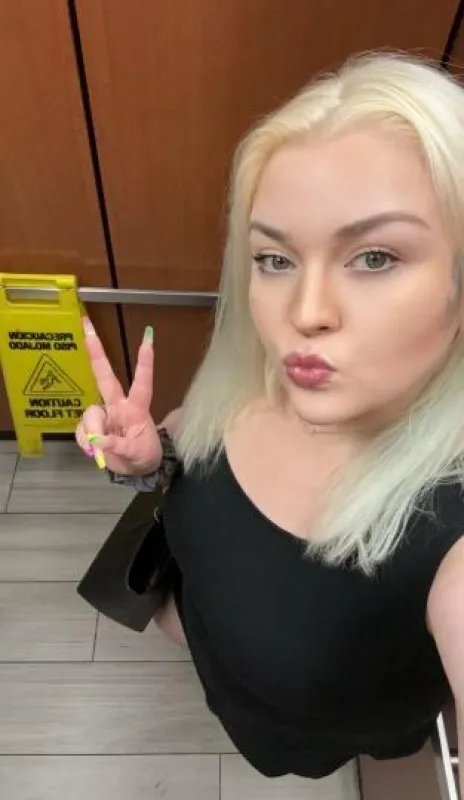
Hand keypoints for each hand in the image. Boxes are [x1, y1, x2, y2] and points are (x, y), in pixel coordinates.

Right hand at [75, 319, 161, 475]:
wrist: (135, 470)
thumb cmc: (143, 455)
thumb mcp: (137, 453)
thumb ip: (118, 446)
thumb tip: (97, 441)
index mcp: (137, 408)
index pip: (142, 383)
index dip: (145, 363)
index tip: (148, 339)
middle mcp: (118, 405)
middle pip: (105, 376)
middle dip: (96, 352)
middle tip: (87, 327)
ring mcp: (104, 414)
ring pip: (90, 412)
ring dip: (93, 430)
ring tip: (100, 448)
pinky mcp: (91, 427)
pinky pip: (81, 429)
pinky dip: (85, 441)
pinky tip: (93, 449)